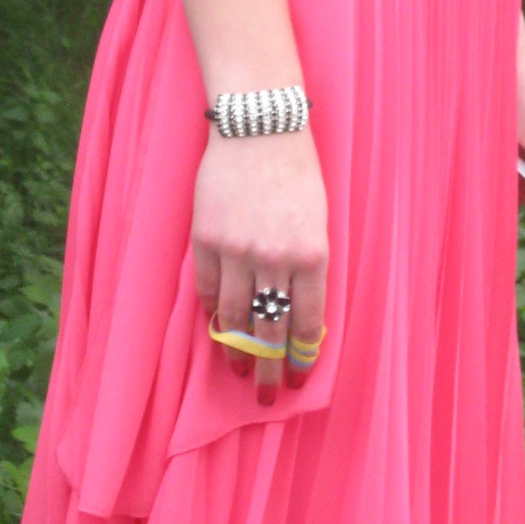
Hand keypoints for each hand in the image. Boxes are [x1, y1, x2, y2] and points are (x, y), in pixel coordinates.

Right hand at [191, 124, 328, 403]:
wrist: (259, 126)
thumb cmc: (296, 170)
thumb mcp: (318, 219)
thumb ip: (308, 265)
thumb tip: (298, 315)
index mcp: (311, 253)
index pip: (306, 323)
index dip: (300, 357)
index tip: (297, 379)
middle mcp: (274, 257)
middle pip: (270, 330)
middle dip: (270, 370)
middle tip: (268, 397)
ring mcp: (236, 249)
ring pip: (234, 317)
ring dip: (237, 350)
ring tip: (241, 371)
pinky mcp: (206, 238)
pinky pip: (206, 290)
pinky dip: (212, 314)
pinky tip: (219, 330)